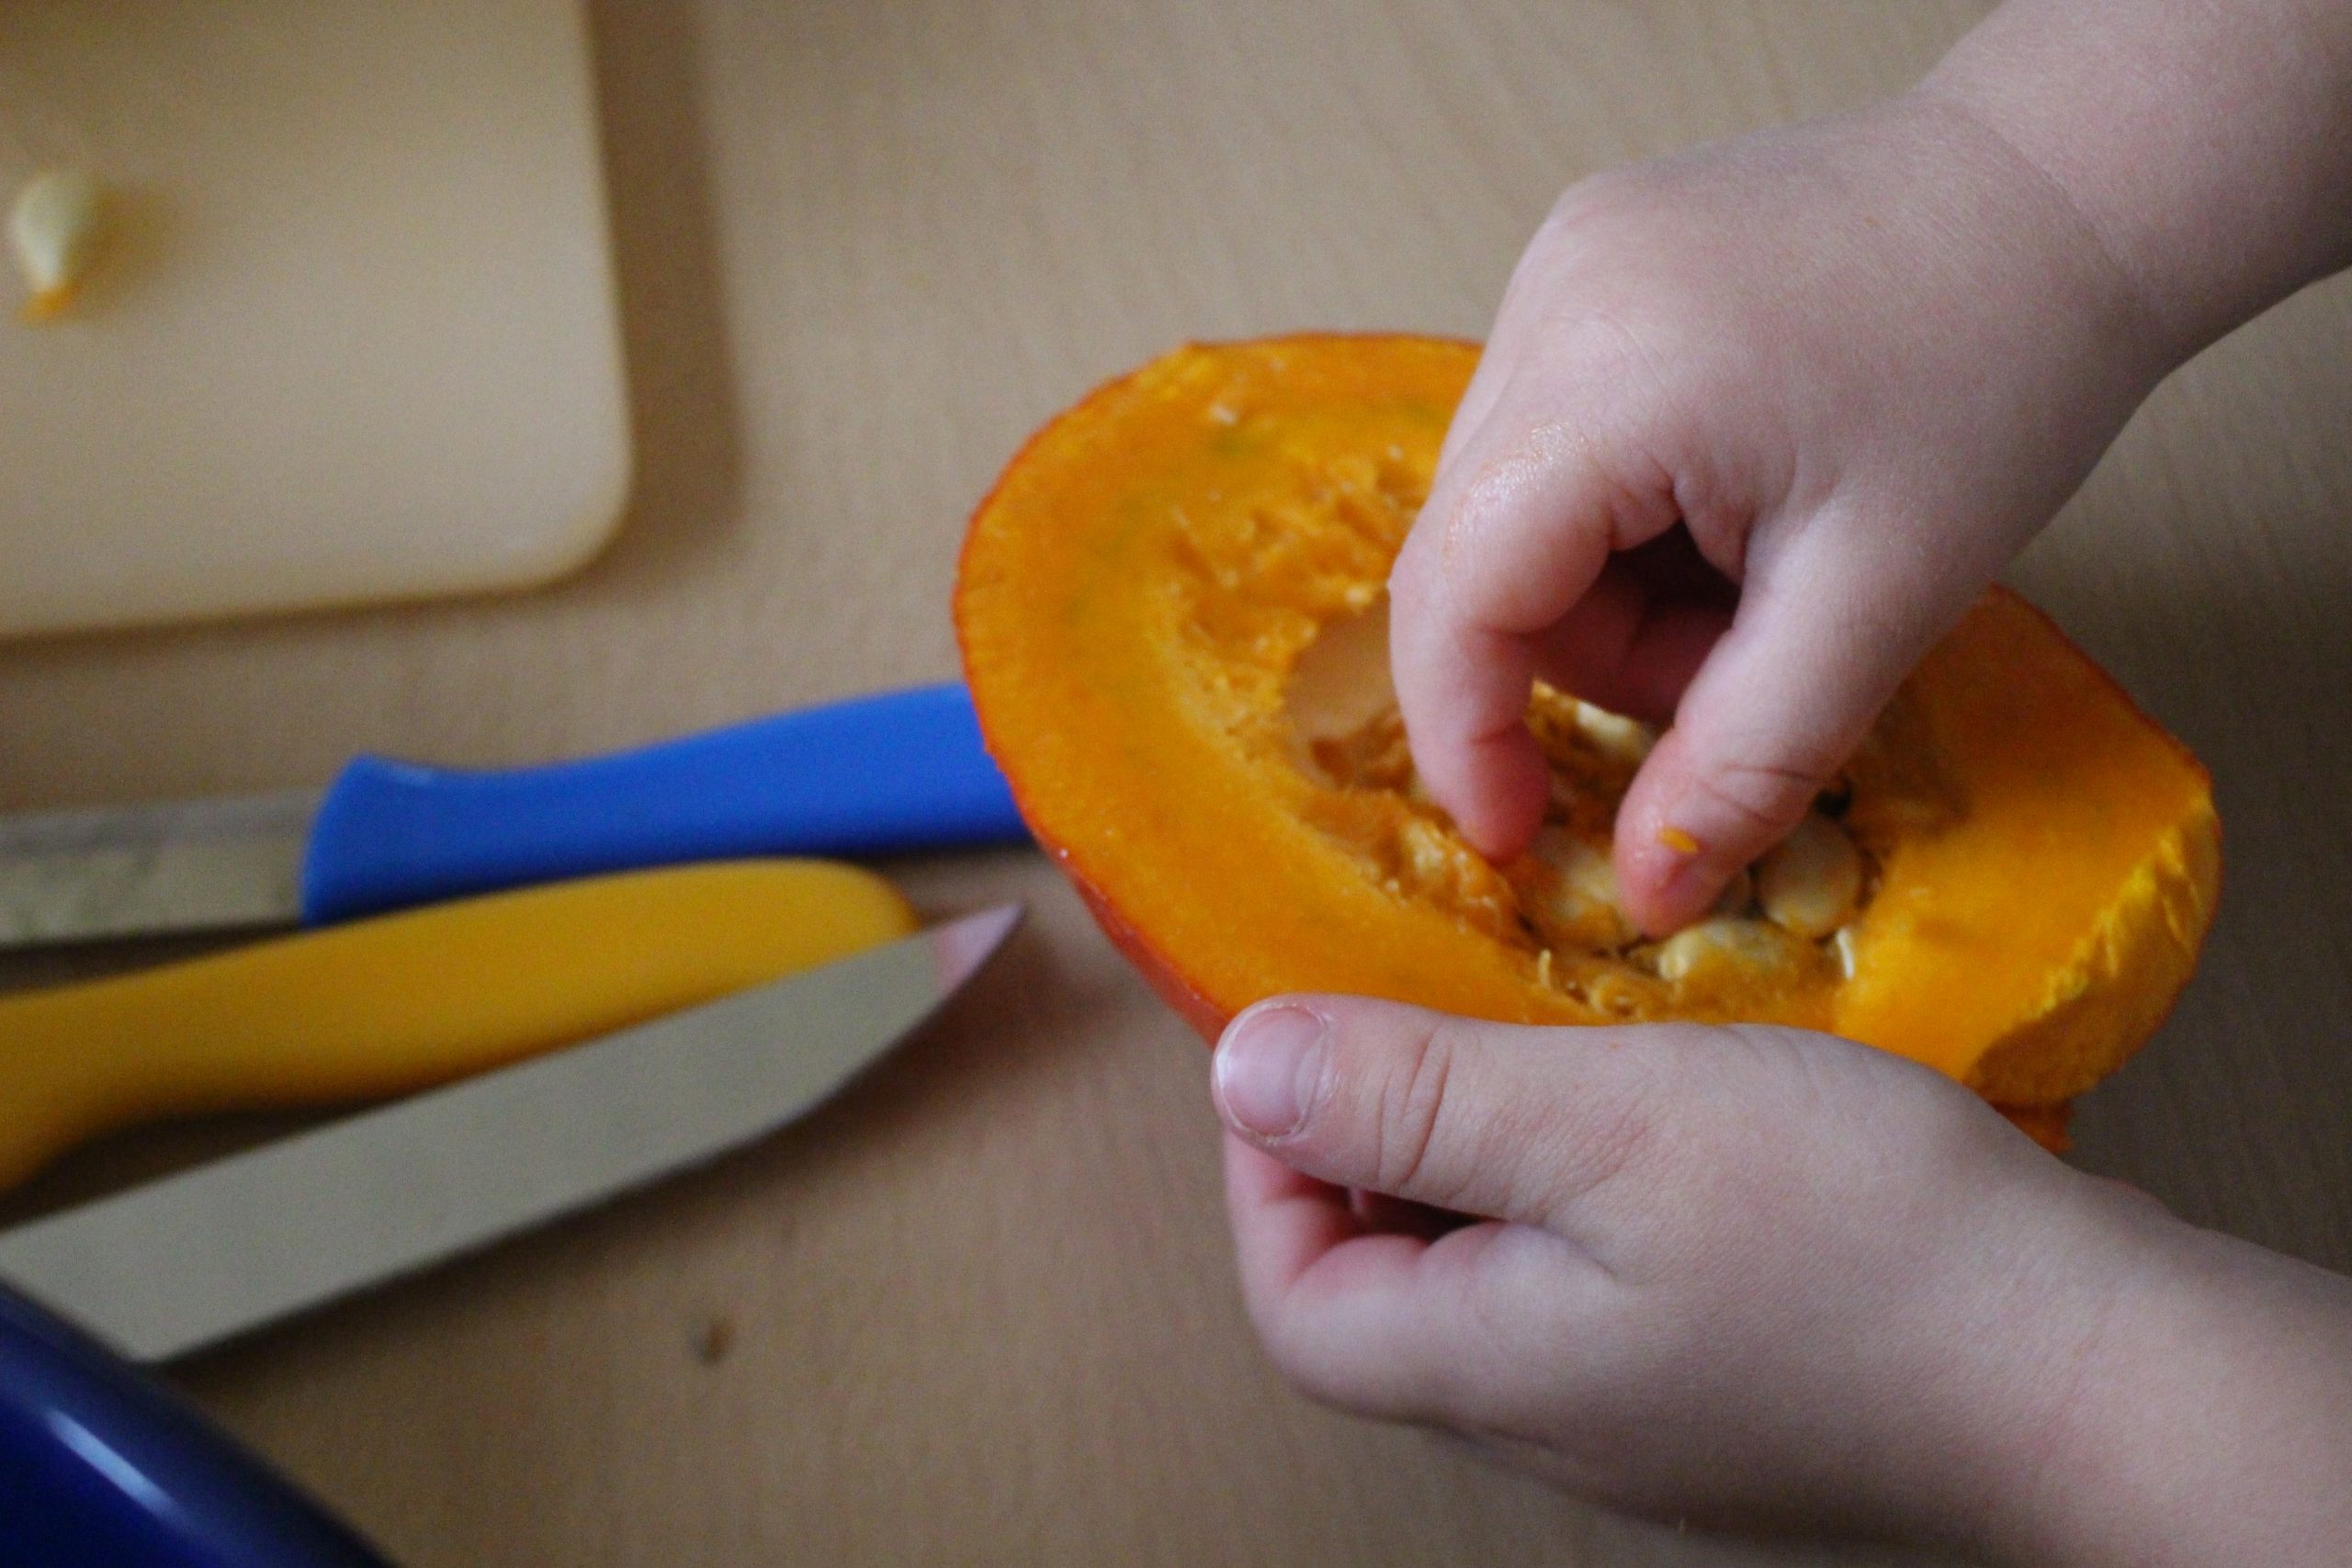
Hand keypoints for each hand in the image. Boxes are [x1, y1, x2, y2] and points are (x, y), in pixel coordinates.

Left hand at [1211, 998, 2351, 1559]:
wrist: (2103, 1371)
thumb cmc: (1866, 1243)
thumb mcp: (1607, 1123)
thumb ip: (1413, 1098)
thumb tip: (1242, 1067)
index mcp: (1487, 1369)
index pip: (1294, 1297)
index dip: (1272, 1165)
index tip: (1314, 1038)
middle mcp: (1551, 1419)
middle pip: (1390, 1284)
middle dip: (1384, 1140)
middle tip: (1429, 1006)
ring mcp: (1648, 1414)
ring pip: (1505, 1270)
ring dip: (1496, 1148)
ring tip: (1544, 1031)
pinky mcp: (1735, 1382)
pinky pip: (1608, 1278)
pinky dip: (1596, 1182)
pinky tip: (1661, 1103)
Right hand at [1386, 92, 2171, 932]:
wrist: (2066, 188)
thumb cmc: (1998, 379)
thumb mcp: (1877, 603)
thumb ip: (1745, 762)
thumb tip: (1645, 898)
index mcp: (1608, 378)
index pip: (1456, 595)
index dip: (1465, 736)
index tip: (1523, 837)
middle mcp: (1548, 301)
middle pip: (1476, 556)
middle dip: (1586, 658)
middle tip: (1734, 672)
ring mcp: (1556, 265)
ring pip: (1508, 506)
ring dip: (1608, 591)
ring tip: (1758, 574)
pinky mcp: (1582, 258)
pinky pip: (1547, 438)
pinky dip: (1620, 514)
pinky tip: (1732, 500)